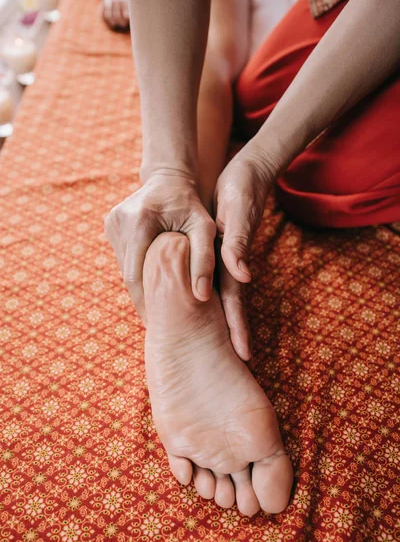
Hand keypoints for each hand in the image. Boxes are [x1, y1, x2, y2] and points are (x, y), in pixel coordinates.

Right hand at [105, 172, 215, 323]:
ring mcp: (111, 222)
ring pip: (123, 267)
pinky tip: (151, 282)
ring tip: (156, 306)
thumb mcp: (205, 229)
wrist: (170, 178)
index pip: (136, 275)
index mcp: (140, 221)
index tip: (157, 324)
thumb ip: (204, 260)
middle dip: (142, 299)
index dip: (146, 303)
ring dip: (139, 286)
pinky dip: (136, 272)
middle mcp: (119, 221)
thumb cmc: (193, 206)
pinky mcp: (110, 224)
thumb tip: (201, 295)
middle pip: (127, 274)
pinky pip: (123, 257)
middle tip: (157, 322)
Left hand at [214, 143, 275, 360]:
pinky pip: (206, 280)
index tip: (244, 356)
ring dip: (219, 323)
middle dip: (231, 336)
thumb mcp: (239, 215)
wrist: (243, 176)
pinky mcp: (215, 253)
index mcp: (234, 263)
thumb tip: (243, 276)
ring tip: (214, 349)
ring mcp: (222, 262)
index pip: (235, 304)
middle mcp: (229, 267)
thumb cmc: (242, 193)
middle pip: (228, 308)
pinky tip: (195, 310)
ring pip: (217, 299)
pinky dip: (202, 298)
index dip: (239, 330)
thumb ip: (239, 245)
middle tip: (234, 365)